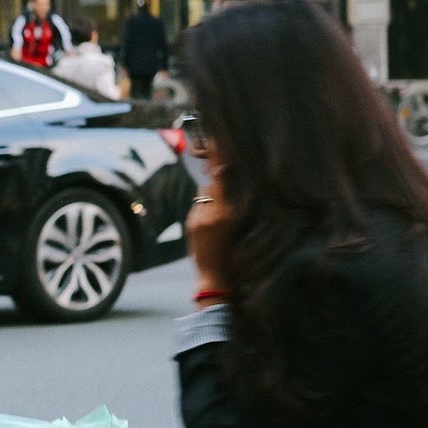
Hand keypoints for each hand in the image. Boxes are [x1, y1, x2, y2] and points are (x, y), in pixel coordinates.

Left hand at [185, 164, 231, 299]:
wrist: (215, 274)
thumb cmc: (233, 253)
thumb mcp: (237, 227)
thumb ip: (228, 206)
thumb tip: (218, 185)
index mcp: (225, 214)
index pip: (218, 183)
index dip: (218, 167)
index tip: (219, 153)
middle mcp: (209, 215)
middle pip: (208, 187)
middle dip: (214, 185)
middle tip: (221, 187)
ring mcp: (198, 220)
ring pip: (201, 198)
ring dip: (207, 200)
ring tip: (215, 212)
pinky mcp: (191, 226)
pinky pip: (196, 209)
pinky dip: (202, 211)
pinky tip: (208, 223)